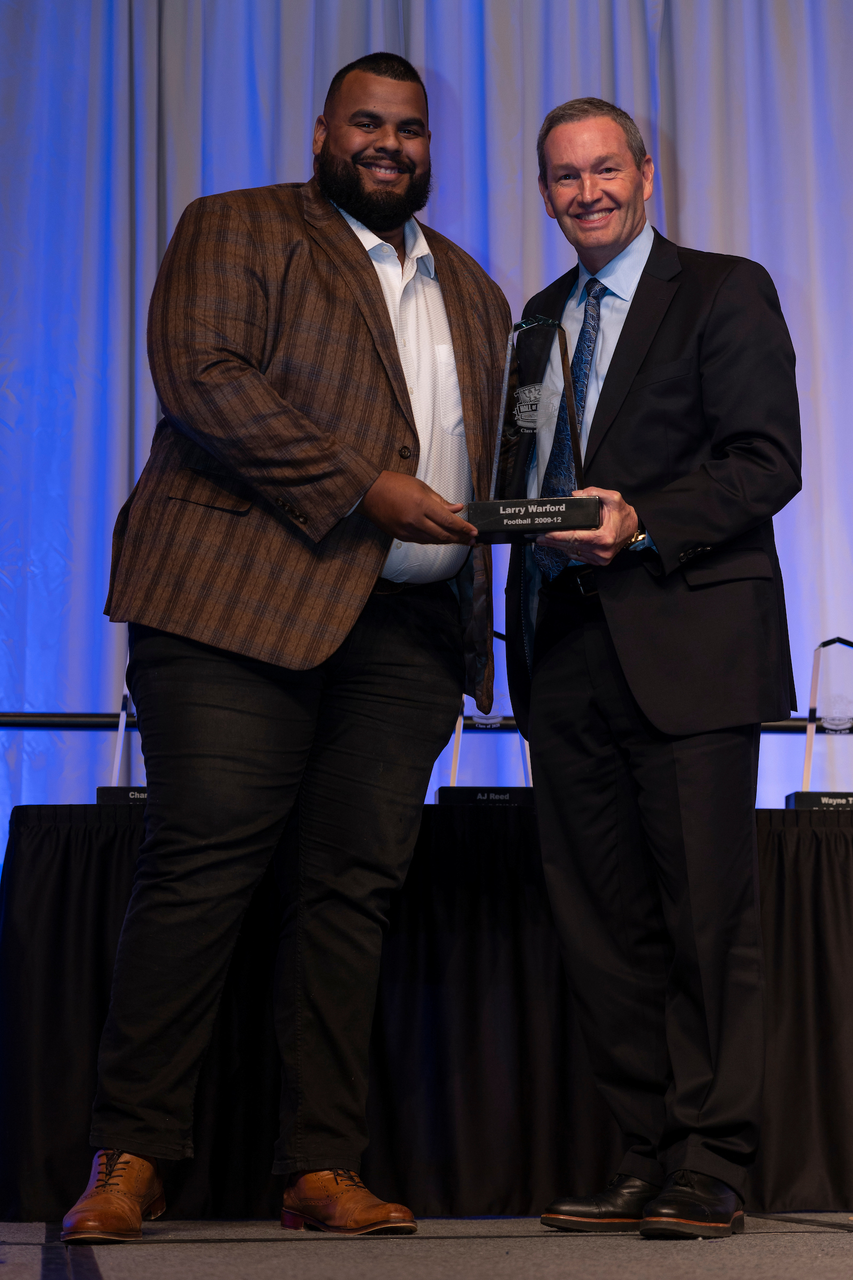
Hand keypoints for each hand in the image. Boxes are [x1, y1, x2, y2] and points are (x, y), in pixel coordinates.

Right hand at [358, 471, 477, 545]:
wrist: (369, 492)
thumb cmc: (393, 484)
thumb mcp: (421, 487)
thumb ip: (441, 501)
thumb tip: (457, 509)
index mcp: (421, 505)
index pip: (448, 521)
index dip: (463, 528)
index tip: (474, 531)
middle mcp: (415, 521)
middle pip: (443, 535)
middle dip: (460, 538)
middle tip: (472, 540)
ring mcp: (407, 531)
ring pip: (434, 541)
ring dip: (449, 541)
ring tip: (462, 541)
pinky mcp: (401, 536)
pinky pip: (422, 541)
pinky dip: (435, 540)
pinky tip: (443, 538)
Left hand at [535, 486, 638, 566]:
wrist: (634, 528)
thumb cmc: (623, 514)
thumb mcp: (613, 497)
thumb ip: (594, 492)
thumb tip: (575, 495)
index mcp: (604, 537)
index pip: (576, 538)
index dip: (559, 536)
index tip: (546, 534)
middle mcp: (602, 551)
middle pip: (572, 547)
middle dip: (554, 542)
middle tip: (539, 537)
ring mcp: (601, 558)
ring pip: (574, 553)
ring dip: (559, 547)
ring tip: (545, 541)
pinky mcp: (599, 561)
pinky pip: (580, 556)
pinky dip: (569, 550)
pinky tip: (560, 545)